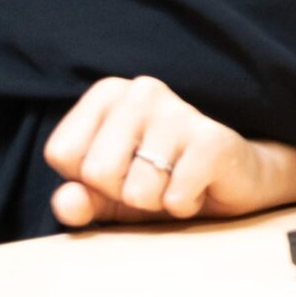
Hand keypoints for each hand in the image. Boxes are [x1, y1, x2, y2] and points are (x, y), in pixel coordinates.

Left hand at [42, 75, 295, 227]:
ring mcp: (180, 110)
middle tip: (153, 180)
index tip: (120, 171)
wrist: (233, 181)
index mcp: (109, 94)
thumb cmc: (163, 180)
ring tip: (176, 182)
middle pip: (96, 171)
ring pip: (136, 190)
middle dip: (122, 193)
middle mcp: (142, 90)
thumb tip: (66, 200)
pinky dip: (184, 206)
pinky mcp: (212, 139)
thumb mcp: (110, 195)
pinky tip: (198, 186)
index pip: (62, 153)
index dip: (87, 179)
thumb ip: (79, 199)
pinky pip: (173, 198)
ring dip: (157, 202)